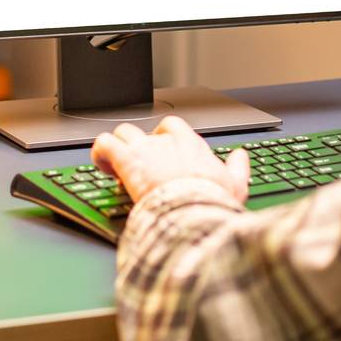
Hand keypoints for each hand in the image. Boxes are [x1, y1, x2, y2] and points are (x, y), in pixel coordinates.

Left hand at [92, 116, 250, 205]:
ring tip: (116, 167)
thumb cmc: (213, 202)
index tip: (162, 158)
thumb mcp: (235, 186)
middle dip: (141, 145)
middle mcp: (166, 142)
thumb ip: (238, 169)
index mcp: (190, 145)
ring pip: (123, 132)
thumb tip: (241, 158)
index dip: (165, 140)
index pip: (174, 128)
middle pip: (146, 130)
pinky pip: (104, 143)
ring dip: (119, 147)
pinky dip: (99, 152)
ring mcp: (145, 149)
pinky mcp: (127, 159)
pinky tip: (102, 166)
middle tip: (139, 167)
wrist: (195, 212)